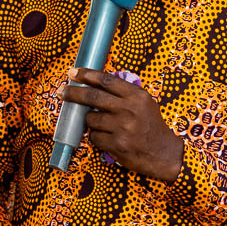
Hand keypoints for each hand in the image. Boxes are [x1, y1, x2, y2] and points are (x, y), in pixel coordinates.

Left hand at [58, 68, 183, 181]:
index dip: (86, 75)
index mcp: (136, 96)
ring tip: (101, 124)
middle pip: (92, 97)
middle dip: (73, 93)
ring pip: (91, 119)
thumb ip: (123, 93)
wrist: (164, 153)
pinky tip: (107, 138)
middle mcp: (128, 110)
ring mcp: (122, 128)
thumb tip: (94, 84)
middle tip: (62, 91)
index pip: (106, 80)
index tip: (73, 72)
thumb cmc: (151, 126)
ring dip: (90, 121)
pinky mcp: (116, 144)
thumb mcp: (144, 103)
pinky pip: (94, 137)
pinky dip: (96, 137)